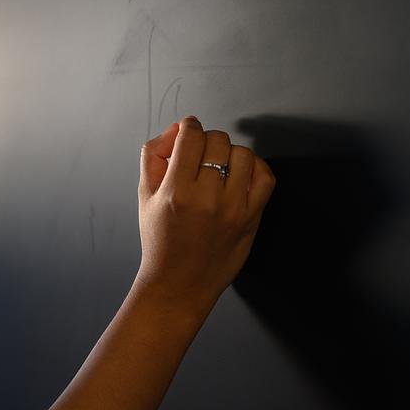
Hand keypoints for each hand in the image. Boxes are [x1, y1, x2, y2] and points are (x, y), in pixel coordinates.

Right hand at [136, 116, 276, 316]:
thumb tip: (177, 130)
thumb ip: (153, 157)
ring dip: (230, 153)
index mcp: (175, 191)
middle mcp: (207, 199)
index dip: (189, 126)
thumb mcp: (144, 196)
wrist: (178, 283)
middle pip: (217, 141)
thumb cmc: (159, 239)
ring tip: (219, 167)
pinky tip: (240, 175)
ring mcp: (233, 209)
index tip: (188, 130)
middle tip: (200, 154)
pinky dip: (255, 168)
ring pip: (243, 155)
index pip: (191, 137)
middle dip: (207, 140)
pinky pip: (265, 177)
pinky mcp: (251, 219)